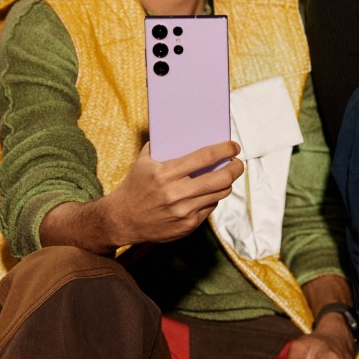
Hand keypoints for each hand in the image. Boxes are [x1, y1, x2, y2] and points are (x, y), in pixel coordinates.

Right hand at [103, 140, 242, 246]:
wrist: (121, 219)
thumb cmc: (134, 185)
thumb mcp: (144, 161)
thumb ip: (163, 145)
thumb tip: (188, 132)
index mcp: (165, 173)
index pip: (205, 157)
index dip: (225, 150)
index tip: (234, 146)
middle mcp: (176, 193)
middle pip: (221, 178)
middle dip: (235, 168)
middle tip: (237, 162)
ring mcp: (183, 212)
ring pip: (219, 194)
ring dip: (227, 183)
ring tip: (227, 175)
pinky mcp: (186, 226)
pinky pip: (209, 208)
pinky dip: (212, 198)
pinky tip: (208, 192)